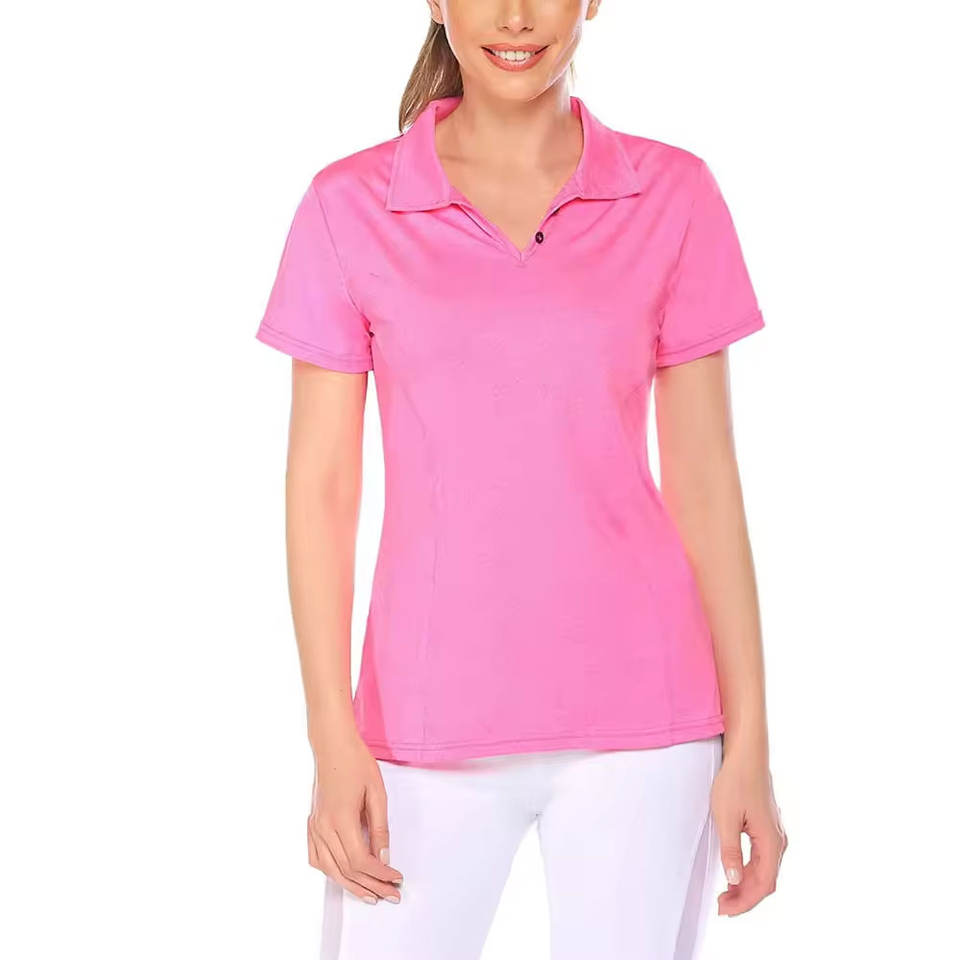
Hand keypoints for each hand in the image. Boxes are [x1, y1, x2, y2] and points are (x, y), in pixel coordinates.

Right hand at [307, 731, 403, 903]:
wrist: (333, 746)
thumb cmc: (356, 763)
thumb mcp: (377, 793)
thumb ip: (380, 828)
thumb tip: (384, 858)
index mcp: (341, 819)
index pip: (361, 860)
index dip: (379, 874)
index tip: (396, 879)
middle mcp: (324, 827)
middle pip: (347, 869)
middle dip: (371, 885)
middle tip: (391, 894)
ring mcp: (314, 827)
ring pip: (331, 869)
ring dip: (352, 885)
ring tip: (371, 894)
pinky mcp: (311, 824)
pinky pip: (316, 858)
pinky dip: (330, 872)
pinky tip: (343, 877)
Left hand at [710, 745, 786, 915]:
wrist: (747, 756)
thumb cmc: (736, 781)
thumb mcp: (725, 817)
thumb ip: (730, 851)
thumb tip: (734, 880)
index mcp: (771, 842)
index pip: (763, 884)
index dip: (745, 902)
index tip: (725, 910)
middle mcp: (778, 841)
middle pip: (765, 881)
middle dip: (745, 898)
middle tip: (721, 906)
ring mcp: (775, 834)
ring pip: (765, 871)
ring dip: (747, 886)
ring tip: (725, 894)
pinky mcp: (768, 828)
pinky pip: (763, 859)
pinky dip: (750, 871)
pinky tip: (735, 874)